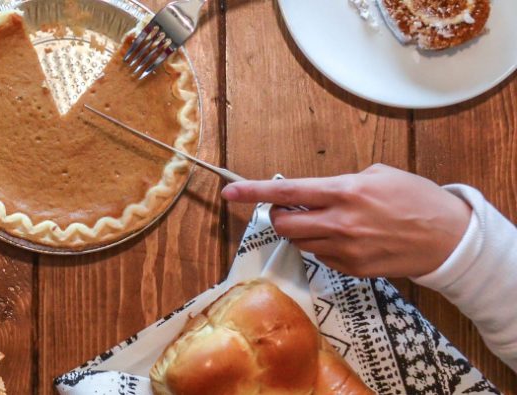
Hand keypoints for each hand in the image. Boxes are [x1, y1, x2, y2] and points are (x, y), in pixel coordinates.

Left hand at [221, 164, 471, 277]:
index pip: (287, 193)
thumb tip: (316, 192)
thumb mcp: (378, 174)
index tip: (230, 193)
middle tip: (289, 210)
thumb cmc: (416, 199)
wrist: (448, 237)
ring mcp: (345, 249)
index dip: (254, 192)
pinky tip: (344, 238)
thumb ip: (341, 183)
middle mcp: (340, 222)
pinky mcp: (352, 268)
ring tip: (325, 222)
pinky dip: (322, 247)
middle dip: (279, 217)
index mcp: (344, 192)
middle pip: (284, 226)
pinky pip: (321, 257)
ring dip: (302, 232)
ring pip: (300, 243)